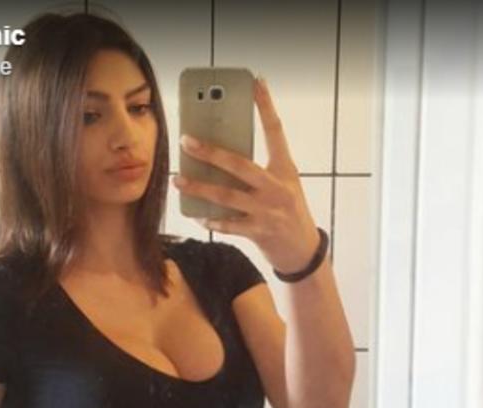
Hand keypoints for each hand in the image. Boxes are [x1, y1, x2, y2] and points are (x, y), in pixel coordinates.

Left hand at [173, 76, 321, 274]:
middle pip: (239, 165)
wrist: (304, 250)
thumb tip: (221, 155)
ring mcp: (268, 211)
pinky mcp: (259, 232)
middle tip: (186, 141)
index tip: (256, 82)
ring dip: (199, 188)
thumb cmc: (289, 210)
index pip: (276, 131)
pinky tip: (196, 215)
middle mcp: (277, 188)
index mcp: (285, 169)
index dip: (266, 106)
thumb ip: (259, 169)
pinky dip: (211, 219)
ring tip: (178, 180)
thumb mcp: (284, 183)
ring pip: (226, 196)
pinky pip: (229, 225)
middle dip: (210, 153)